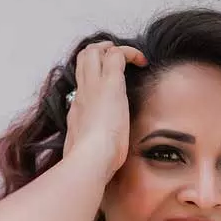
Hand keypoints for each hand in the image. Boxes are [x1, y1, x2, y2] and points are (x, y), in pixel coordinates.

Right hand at [63, 41, 147, 183]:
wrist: (89, 161)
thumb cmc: (89, 167)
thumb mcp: (86, 161)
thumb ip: (89, 160)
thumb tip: (94, 173)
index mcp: (78, 113)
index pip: (82, 87)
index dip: (92, 79)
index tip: (105, 87)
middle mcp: (83, 96)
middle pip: (82, 61)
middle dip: (98, 53)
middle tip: (114, 59)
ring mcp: (94, 88)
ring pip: (95, 51)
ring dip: (111, 48)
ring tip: (128, 57)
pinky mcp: (110, 84)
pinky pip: (118, 54)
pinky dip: (130, 52)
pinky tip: (143, 62)